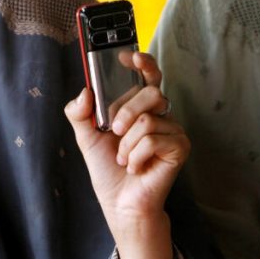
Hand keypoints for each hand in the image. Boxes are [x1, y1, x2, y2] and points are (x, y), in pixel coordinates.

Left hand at [65, 52, 188, 224]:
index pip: (148, 75)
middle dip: (125, 111)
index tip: (127, 56)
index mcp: (140, 106)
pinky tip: (137, 167)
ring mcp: (172, 130)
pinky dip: (137, 155)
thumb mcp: (86, 136)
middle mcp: (160, 114)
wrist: (120, 202)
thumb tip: (85, 91)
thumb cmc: (108, 169)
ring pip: (147, 119)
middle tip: (114, 130)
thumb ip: (80, 112)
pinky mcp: (179, 147)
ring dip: (126, 144)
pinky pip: (153, 139)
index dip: (143, 62)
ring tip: (125, 159)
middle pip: (150, 92)